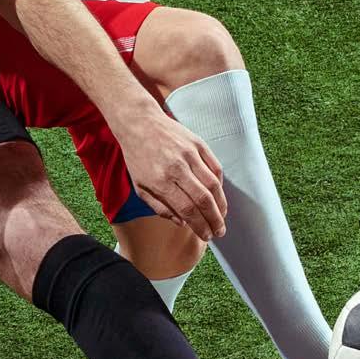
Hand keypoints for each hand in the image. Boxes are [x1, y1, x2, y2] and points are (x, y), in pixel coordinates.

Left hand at [117, 108, 226, 241]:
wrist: (139, 123)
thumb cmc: (138, 158)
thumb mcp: (140, 188)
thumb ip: (160, 208)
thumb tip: (183, 223)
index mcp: (161, 181)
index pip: (187, 209)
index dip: (200, 226)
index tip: (206, 236)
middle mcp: (177, 167)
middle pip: (204, 200)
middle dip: (214, 220)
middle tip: (219, 232)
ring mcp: (190, 154)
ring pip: (213, 185)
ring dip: (221, 205)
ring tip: (222, 217)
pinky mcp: (198, 143)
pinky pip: (215, 167)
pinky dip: (219, 185)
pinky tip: (218, 196)